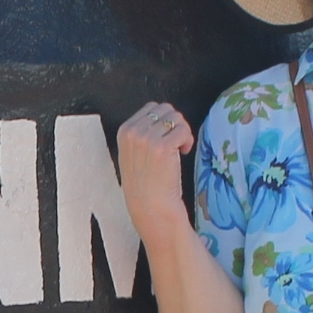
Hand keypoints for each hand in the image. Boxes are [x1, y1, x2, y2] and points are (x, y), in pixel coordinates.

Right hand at [116, 101, 195, 238]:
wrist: (150, 205)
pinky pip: (184, 130)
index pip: (152, 107)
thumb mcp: (132, 152)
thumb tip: (163, 115)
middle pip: (166, 109)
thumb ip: (142, 132)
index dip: (164, 120)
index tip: (165, 136)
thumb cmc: (145, 182)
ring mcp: (147, 139)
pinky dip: (188, 140)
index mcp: (124, 130)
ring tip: (179, 149)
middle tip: (175, 142)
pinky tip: (183, 153)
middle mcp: (133, 132)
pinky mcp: (163, 147)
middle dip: (175, 123)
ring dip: (183, 132)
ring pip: (177, 118)